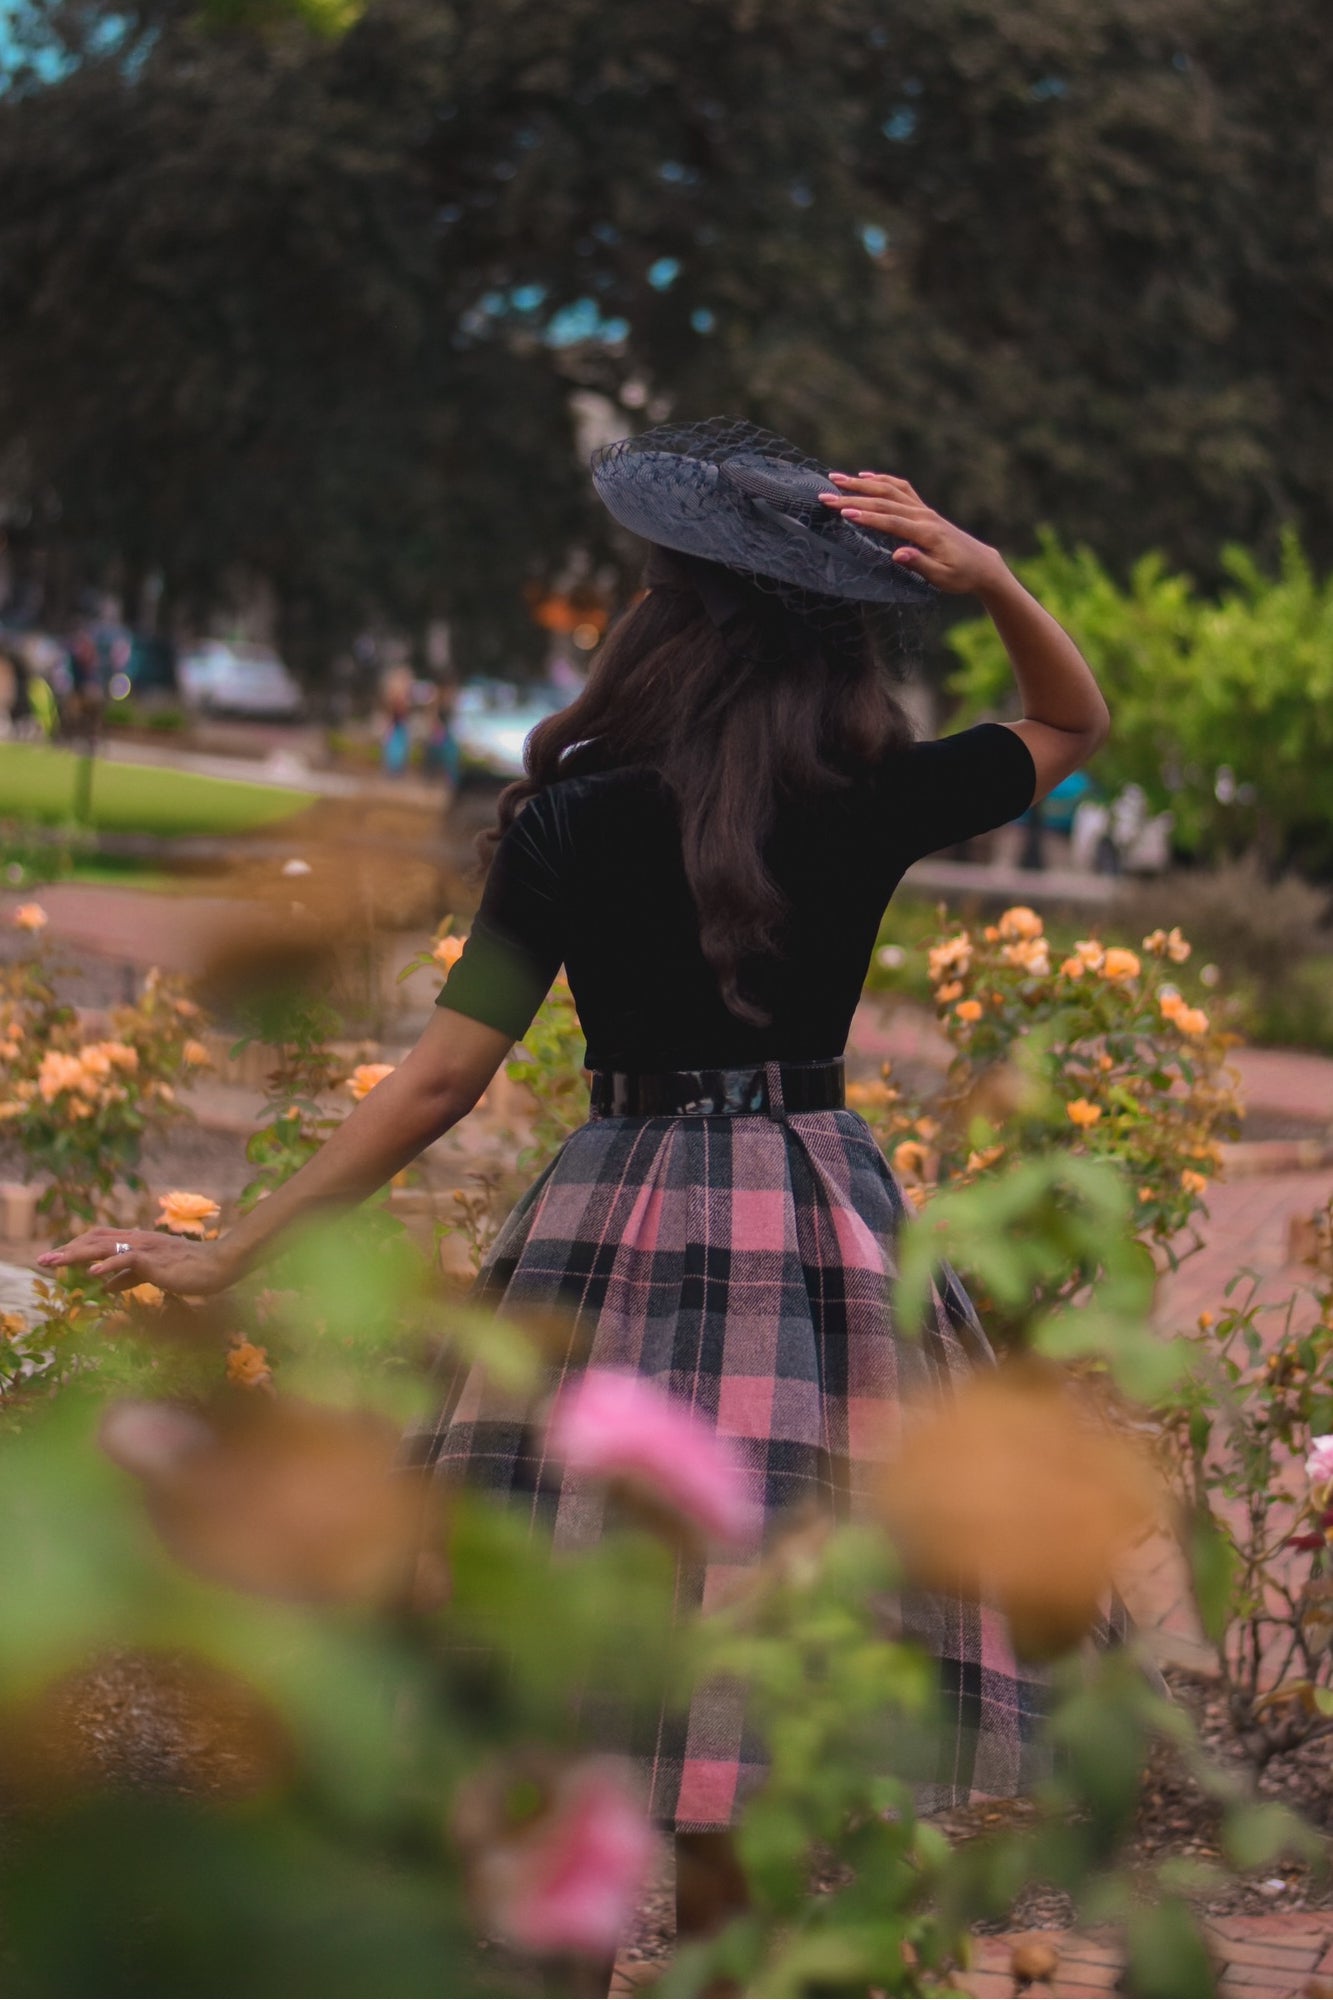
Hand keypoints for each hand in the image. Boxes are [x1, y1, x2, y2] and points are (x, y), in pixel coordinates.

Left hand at [37, 1227, 238, 1295]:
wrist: (220, 1265)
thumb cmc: (192, 1271)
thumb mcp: (153, 1274)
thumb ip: (127, 1278)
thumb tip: (103, 1287)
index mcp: (137, 1242)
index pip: (99, 1239)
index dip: (76, 1247)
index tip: (55, 1258)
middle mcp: (138, 1240)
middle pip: (95, 1240)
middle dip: (67, 1250)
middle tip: (42, 1260)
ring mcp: (146, 1248)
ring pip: (104, 1247)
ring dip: (76, 1254)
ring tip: (54, 1262)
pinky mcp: (156, 1260)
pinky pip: (128, 1260)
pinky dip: (108, 1267)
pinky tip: (92, 1276)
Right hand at [820, 473, 1006, 595]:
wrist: (982, 564)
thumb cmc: (960, 575)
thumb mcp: (941, 577)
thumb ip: (919, 564)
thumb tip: (897, 555)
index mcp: (926, 533)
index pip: (891, 522)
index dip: (867, 517)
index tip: (843, 512)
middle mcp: (924, 516)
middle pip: (884, 501)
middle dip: (853, 497)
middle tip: (826, 496)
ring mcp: (924, 510)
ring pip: (890, 489)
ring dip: (862, 483)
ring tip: (836, 479)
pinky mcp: (924, 510)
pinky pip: (900, 488)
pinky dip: (881, 480)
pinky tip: (865, 476)